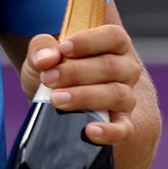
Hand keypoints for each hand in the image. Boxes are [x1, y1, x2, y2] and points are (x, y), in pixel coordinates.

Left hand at [19, 24, 143, 145]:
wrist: (47, 100)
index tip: (64, 49)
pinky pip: (124, 129)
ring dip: (85, 96)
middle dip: (77, 72)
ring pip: (116, 94)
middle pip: (111, 66)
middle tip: (48, 78)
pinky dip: (110, 132)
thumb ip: (41, 48)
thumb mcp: (41, 55)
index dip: (90, 41)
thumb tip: (47, 58)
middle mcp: (126, 69)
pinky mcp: (122, 123)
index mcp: (114, 45)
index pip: (114, 36)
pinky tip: (90, 131)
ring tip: (56, 99)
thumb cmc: (51, 70)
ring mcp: (126, 97)